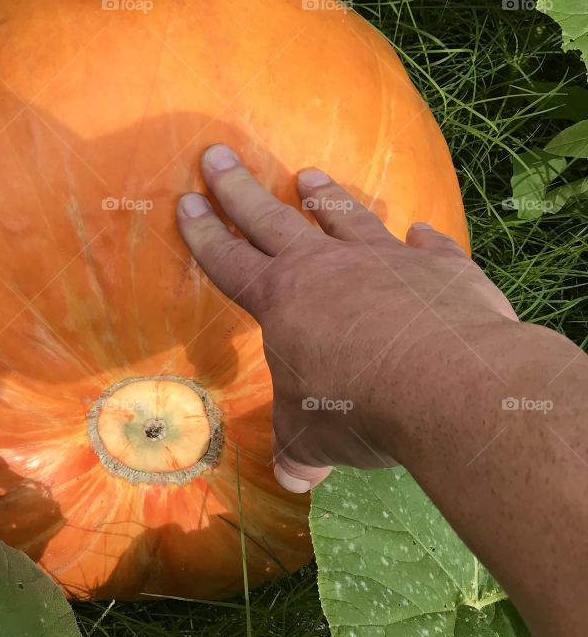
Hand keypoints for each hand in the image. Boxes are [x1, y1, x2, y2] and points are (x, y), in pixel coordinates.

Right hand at [176, 145, 516, 492]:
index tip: (186, 201)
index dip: (204, 233)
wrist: (451, 384)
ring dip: (325, 197)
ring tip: (309, 174)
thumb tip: (294, 481)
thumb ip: (300, 450)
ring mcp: (386, 259)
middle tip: (217, 154)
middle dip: (239, 188)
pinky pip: (429, 246)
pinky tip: (422, 231)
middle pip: (272, 218)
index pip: (229, 260)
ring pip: (345, 217)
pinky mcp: (441, 267)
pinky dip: (424, 240)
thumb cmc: (361, 408)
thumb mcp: (314, 438)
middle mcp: (327, 267)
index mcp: (282, 299)